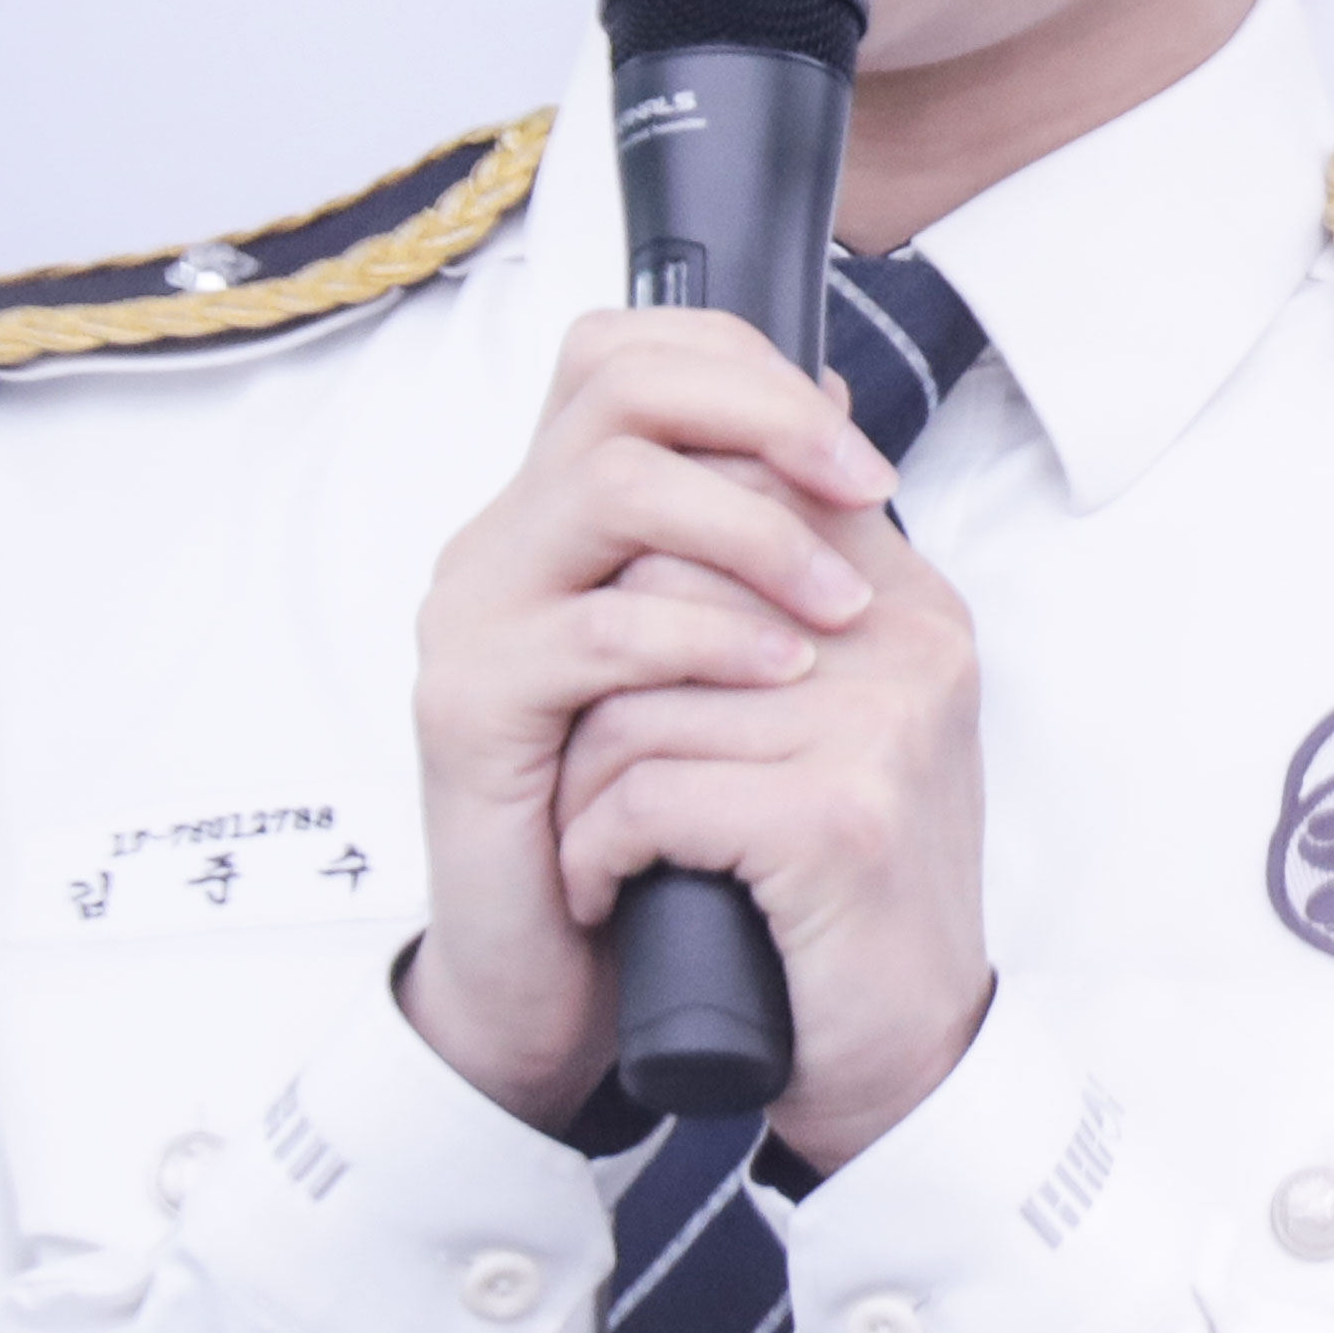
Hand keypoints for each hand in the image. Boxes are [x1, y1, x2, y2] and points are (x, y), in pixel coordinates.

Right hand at [401, 309, 894, 1129]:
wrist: (565, 979)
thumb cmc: (651, 815)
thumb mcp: (716, 654)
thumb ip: (747, 541)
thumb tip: (833, 415)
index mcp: (555, 512)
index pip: (628, 353)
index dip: (747, 368)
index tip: (854, 444)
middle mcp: (501, 541)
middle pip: (614, 383)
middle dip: (759, 415)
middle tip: (863, 485)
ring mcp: (474, 617)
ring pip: (608, 485)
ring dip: (749, 529)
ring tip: (839, 606)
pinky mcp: (470, 706)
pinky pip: (598, 632)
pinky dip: (706, 639)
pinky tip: (783, 675)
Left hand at [551, 501, 993, 1173]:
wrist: (909, 1070)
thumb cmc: (844, 902)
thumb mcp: (833, 732)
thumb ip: (777, 617)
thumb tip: (668, 497)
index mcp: (910, 607)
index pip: (742, 489)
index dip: (637, 576)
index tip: (604, 663)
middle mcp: (908, 647)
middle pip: (667, 583)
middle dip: (591, 678)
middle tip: (575, 764)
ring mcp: (879, 728)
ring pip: (637, 699)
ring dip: (579, 783)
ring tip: (586, 839)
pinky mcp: (833, 819)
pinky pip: (646, 793)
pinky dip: (596, 851)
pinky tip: (607, 889)